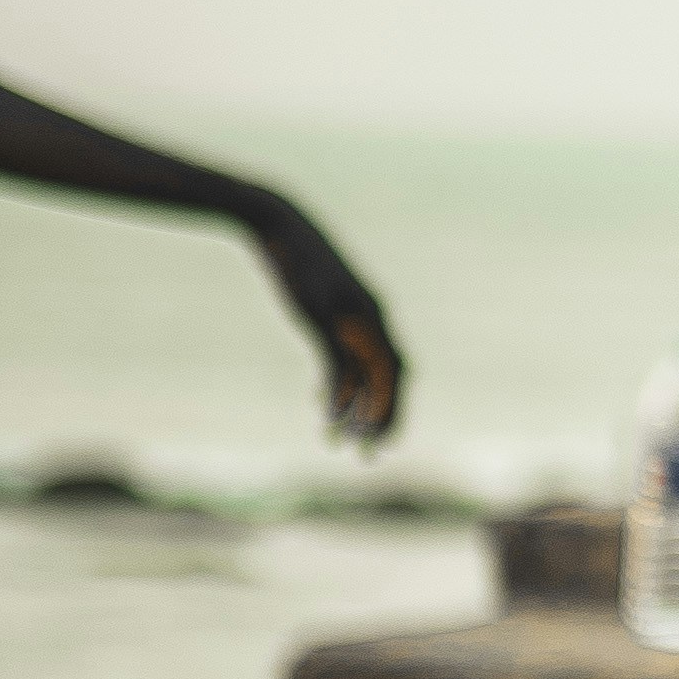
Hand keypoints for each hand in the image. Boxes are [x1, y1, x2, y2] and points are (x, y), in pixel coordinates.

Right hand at [247, 199, 403, 444]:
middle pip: (393, 376)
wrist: (280, 226)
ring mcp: (350, 317)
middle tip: (376, 451)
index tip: (386, 432)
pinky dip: (338, 394)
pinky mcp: (323, 317)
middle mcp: (372, 317)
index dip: (395, 401)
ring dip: (364, 413)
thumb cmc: (301, 260)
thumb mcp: (324, 294)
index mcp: (376, 313)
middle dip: (387, 416)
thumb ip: (336, 318)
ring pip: (370, 375)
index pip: (397, 367)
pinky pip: (337, 364)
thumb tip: (335, 338)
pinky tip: (329, 418)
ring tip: (353, 444)